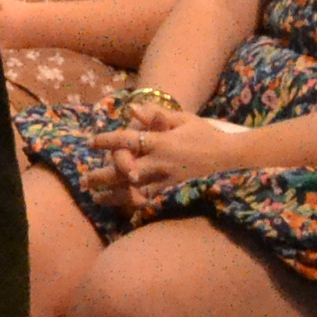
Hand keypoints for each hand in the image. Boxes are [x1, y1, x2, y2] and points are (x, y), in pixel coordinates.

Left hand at [94, 95, 252, 200]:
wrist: (231, 158)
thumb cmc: (206, 134)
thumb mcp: (184, 118)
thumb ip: (157, 115)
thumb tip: (132, 108)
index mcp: (163, 142)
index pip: (128, 141)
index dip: (108, 141)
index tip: (92, 142)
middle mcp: (162, 163)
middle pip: (125, 172)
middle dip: (103, 176)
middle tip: (85, 179)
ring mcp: (168, 181)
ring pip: (134, 191)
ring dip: (113, 194)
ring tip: (96, 197)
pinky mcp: (174, 192)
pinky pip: (150, 200)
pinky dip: (133, 204)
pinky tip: (121, 208)